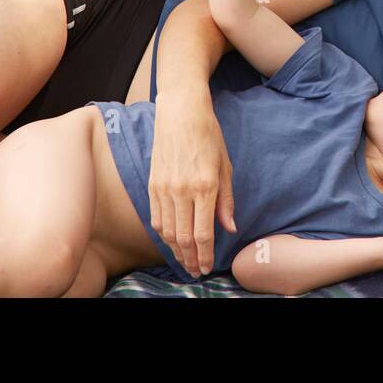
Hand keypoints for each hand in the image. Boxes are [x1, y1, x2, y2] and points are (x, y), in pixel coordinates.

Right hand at [149, 94, 236, 276]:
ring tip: (185, 262)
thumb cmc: (208, 134)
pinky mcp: (152, 184)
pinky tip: (171, 241)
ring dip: (176, 251)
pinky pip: (156, 218)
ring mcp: (164, 188)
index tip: (207, 268)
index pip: (203, 233)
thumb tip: (229, 228)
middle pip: (184, 237)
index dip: (205, 256)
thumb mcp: (225, 165)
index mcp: (205, 186)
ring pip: (168, 232)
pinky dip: (164, 234)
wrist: (180, 111)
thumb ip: (226, 200)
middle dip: (190, 259)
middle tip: (196, 272)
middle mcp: (182, 190)